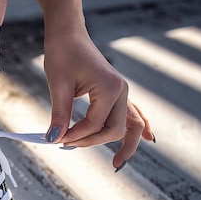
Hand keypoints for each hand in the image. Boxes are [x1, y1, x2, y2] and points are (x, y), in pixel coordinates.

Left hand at [43, 29, 153, 168]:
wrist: (69, 35)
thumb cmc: (63, 54)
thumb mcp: (58, 85)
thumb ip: (59, 114)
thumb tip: (53, 138)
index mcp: (109, 87)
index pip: (94, 123)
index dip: (75, 135)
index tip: (54, 138)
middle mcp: (121, 90)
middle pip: (115, 129)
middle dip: (93, 142)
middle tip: (68, 146)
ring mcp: (122, 92)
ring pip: (129, 125)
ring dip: (123, 143)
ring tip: (118, 164)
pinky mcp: (117, 93)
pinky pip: (133, 114)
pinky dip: (138, 128)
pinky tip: (147, 140)